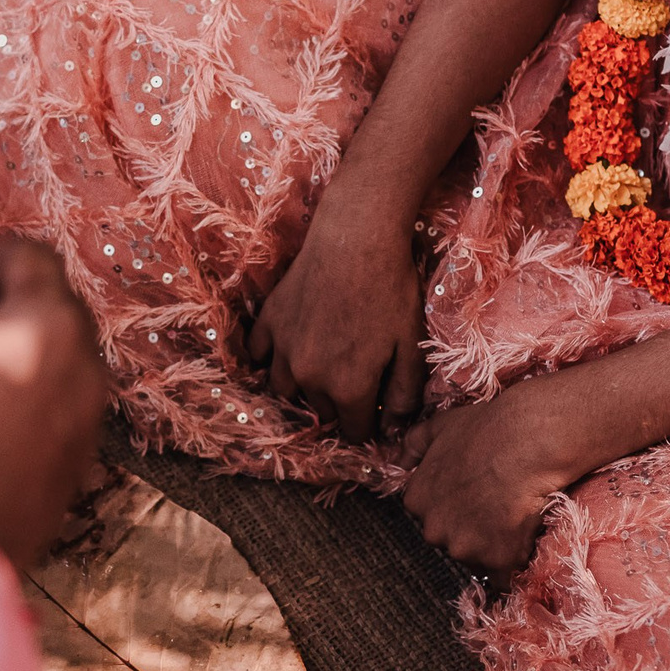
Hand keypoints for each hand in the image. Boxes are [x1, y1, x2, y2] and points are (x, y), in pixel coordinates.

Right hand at [0, 241, 109, 570]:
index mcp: (47, 326)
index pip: (31, 260)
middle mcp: (84, 368)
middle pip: (54, 307)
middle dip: (6, 297)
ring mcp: (88, 420)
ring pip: (59, 359)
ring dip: (17, 346)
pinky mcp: (78, 463)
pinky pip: (57, 405)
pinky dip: (25, 391)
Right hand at [247, 207, 426, 443]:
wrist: (356, 238)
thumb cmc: (392, 290)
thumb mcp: (411, 344)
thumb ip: (404, 393)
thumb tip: (396, 427)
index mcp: (348, 388)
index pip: (354, 432)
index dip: (369, 426)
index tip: (377, 412)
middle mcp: (309, 376)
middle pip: (322, 412)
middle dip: (339, 406)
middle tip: (356, 380)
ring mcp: (283, 349)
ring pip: (285, 390)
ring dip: (304, 389)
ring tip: (322, 371)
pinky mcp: (269, 322)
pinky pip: (258, 354)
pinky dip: (269, 360)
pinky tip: (286, 352)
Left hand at [399, 377, 590, 572]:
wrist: (526, 443)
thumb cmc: (486, 429)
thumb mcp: (439, 426)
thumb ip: (414, 443)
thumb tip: (400, 459)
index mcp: (417, 501)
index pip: (434, 517)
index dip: (460, 509)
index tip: (478, 497)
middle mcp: (433, 529)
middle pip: (454, 541)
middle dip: (475, 532)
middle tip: (501, 508)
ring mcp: (464, 548)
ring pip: (480, 558)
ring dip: (497, 547)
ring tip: (519, 518)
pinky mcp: (496, 560)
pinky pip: (506, 574)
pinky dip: (516, 562)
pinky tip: (528, 540)